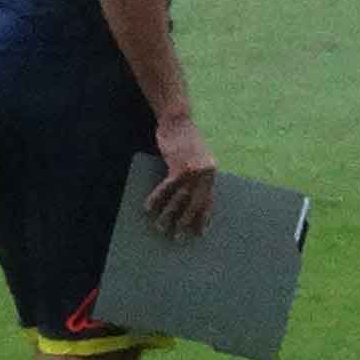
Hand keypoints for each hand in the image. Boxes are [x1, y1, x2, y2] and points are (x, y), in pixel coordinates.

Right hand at [145, 117, 218, 239]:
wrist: (178, 120)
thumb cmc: (185, 140)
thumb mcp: (196, 158)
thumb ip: (196, 175)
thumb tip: (190, 197)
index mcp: (211, 172)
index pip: (209, 200)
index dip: (204, 218)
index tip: (200, 234)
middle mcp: (206, 173)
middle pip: (195, 204)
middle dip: (186, 223)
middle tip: (179, 238)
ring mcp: (193, 170)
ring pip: (180, 199)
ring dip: (169, 216)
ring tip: (161, 229)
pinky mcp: (178, 165)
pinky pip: (166, 188)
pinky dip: (156, 199)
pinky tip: (148, 209)